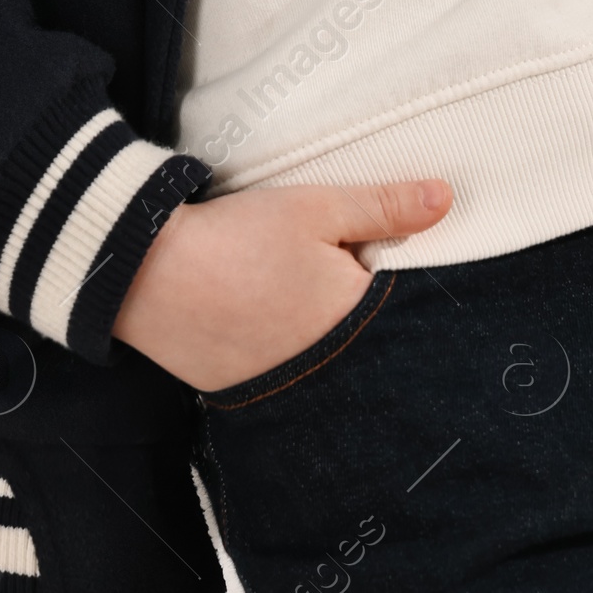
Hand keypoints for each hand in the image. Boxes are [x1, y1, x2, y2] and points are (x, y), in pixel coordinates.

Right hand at [112, 178, 451, 390]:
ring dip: (319, 337)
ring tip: (290, 298)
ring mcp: (285, 388)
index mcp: (354, 318)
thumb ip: (385, 207)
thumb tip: (446, 197)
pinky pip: (282, 377)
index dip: (387, 276)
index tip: (371, 257)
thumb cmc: (238, 237)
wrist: (146, 274)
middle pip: (362, 340)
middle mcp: (329, 367)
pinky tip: (263, 323)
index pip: (398, 306)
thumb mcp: (318, 207)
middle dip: (355, 312)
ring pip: (324, 361)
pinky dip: (281, 354)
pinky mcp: (244, 394)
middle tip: (321, 274)